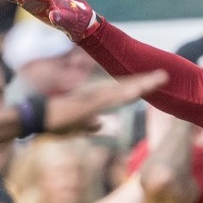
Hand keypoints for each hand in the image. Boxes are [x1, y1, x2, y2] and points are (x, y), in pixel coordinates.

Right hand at [42, 70, 164, 134]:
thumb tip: (101, 124)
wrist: (35, 118)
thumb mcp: (78, 127)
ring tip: (161, 78)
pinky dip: (126, 94)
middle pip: (127, 87)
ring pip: (123, 89)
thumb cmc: (54, 122)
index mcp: (96, 99)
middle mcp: (97, 94)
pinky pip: (111, 98)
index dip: (140, 87)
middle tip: (166, 75)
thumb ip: (91, 124)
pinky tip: (139, 91)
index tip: (156, 83)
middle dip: (146, 82)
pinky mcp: (88, 103)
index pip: (123, 92)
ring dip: (142, 84)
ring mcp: (93, 97)